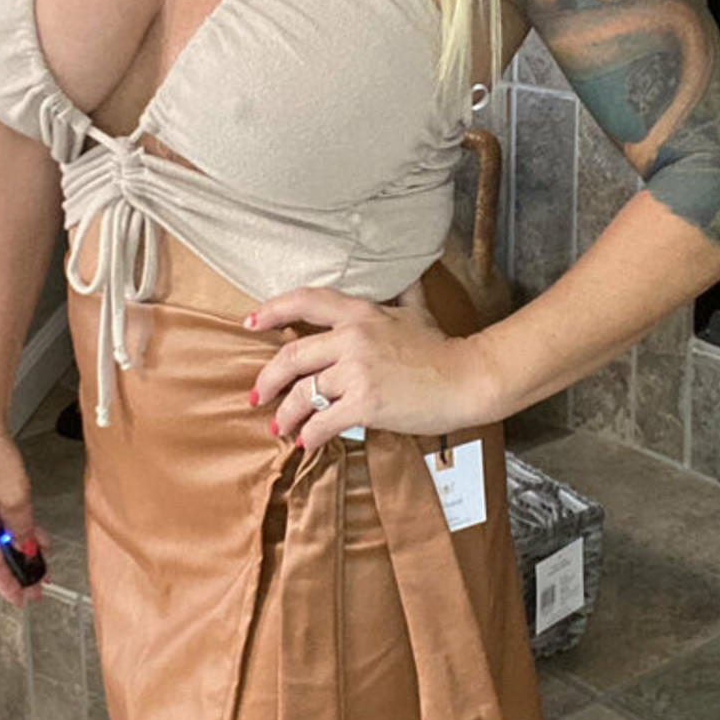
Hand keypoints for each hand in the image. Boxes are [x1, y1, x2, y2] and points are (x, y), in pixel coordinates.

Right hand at [0, 429, 51, 608]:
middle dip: (18, 566)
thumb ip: (24, 530)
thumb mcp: (17, 499)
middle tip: (38, 580)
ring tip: (40, 556)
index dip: (10, 586)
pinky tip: (29, 532)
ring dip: (17, 546)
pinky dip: (10, 529)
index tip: (25, 598)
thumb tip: (28, 549)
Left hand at [245, 280, 486, 452]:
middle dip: (268, 379)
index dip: (272, 310)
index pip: (305, 301)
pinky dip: (310, 435)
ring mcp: (358, 370)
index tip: (250, 323)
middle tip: (257, 396)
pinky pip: (324, 421)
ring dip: (285, 415)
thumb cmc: (443, 349)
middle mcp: (353, 337)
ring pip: (303, 393)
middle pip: (292, 355)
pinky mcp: (367, 403)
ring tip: (280, 428)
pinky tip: (307, 442)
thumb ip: (403, 295)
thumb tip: (408, 277)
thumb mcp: (417, 312)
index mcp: (361, 313)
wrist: (468, 378)